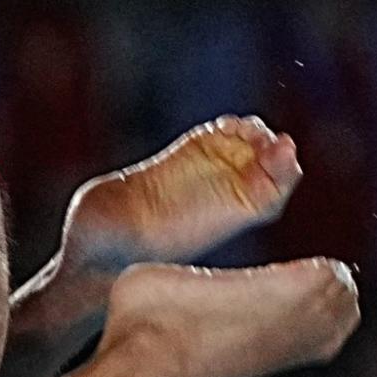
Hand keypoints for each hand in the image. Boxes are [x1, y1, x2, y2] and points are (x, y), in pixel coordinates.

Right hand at [63, 116, 302, 271]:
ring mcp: (203, 176)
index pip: (267, 200)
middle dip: (277, 154)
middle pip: (270, 173)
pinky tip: (226, 125)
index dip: (281, 176)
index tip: (283, 153)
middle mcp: (216, 199)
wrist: (93, 246)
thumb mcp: (113, 238)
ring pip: (251, 151)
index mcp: (212, 221)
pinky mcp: (185, 157)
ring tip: (243, 129)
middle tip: (273, 141)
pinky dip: (233, 128)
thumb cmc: (102, 251)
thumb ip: (122, 227)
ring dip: (256, 136)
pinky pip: (223, 138)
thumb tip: (138, 220)